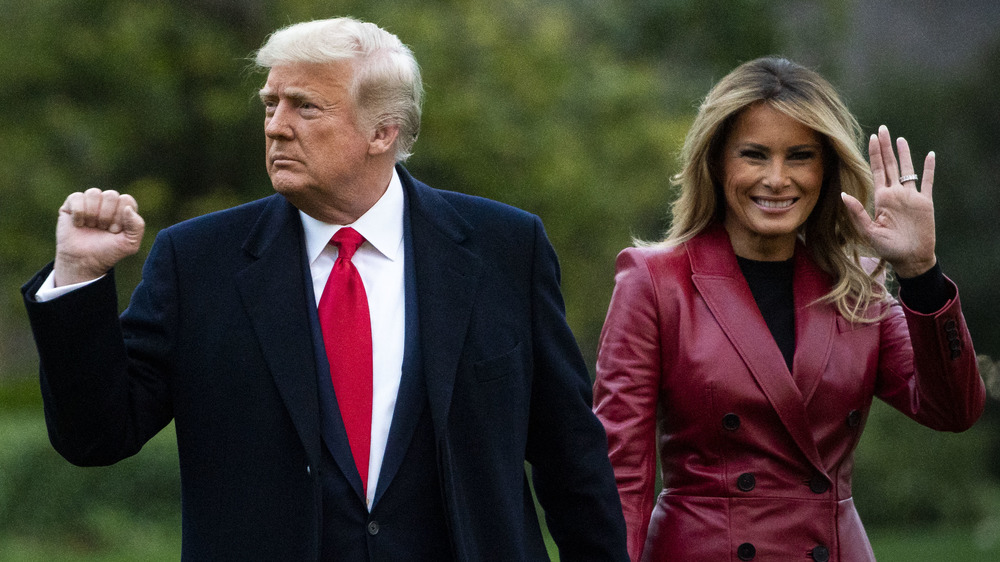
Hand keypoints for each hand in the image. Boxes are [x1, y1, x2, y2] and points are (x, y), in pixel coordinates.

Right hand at [53, 188, 145, 285]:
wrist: (83, 262)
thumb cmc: (108, 252)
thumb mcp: (130, 244)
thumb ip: (137, 226)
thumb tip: (128, 208)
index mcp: (123, 210)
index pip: (126, 200)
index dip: (120, 216)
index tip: (114, 231)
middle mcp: (107, 203)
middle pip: (111, 195)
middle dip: (106, 216)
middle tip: (102, 229)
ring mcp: (89, 202)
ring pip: (94, 193)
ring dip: (92, 214)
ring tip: (91, 226)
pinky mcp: (71, 204)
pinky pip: (76, 197)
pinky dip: (78, 213)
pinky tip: (79, 224)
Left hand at [841, 125, 936, 277]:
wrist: (911, 258)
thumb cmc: (888, 249)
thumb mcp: (869, 232)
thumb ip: (857, 213)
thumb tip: (844, 194)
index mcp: (881, 198)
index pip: (877, 171)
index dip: (875, 154)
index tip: (872, 137)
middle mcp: (895, 194)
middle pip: (890, 165)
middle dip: (886, 147)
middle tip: (882, 129)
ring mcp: (911, 197)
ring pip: (908, 169)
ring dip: (905, 154)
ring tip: (899, 138)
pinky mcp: (925, 202)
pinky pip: (928, 181)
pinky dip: (929, 168)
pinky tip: (929, 155)